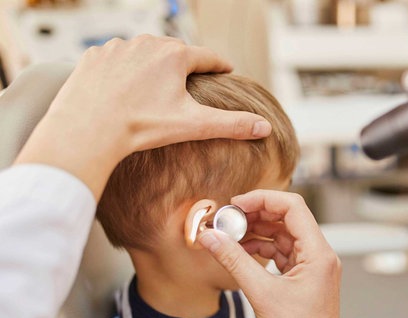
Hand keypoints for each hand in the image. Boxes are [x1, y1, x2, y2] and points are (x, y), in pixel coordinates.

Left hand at [14, 35, 271, 199]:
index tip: (226, 70)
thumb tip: (265, 127)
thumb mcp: (193, 126)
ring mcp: (117, 47)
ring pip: (143, 53)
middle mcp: (147, 43)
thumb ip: (231, 124)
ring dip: (152, 65)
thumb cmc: (141, 127)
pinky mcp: (93, 56)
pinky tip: (124, 86)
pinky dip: (123, 70)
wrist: (87, 129)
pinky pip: (115, 58)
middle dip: (185, 65)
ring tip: (156, 85)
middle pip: (175, 53)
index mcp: (175, 56)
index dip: (219, 65)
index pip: (207, 57)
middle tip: (192, 80)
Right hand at [198, 190, 388, 317]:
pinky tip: (241, 251)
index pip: (293, 207)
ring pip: (283, 235)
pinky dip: (262, 250)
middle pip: (287, 218)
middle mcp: (320, 255)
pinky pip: (282, 253)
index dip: (263, 199)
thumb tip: (210, 237)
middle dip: (256, 215)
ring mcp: (314, 266)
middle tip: (227, 219)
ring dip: (257, 232)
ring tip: (229, 235)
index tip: (236, 204)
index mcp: (319, 253)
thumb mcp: (261, 294)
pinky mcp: (305, 277)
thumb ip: (234, 261)